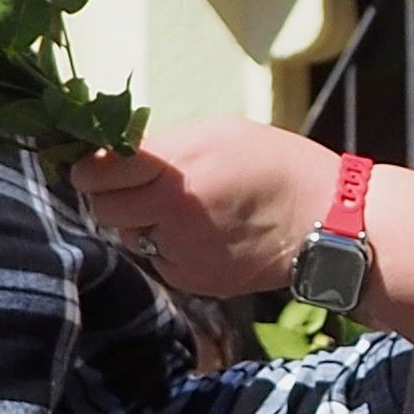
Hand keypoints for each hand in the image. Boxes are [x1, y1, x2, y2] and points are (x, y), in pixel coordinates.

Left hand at [76, 122, 345, 301]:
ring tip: (182, 209)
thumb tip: (117, 155)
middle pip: (102, 209)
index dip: (88, 168)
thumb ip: (165, 146)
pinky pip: (159, 260)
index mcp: (177, 167)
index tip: (92, 165)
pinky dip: (168, 247)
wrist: (325, 222)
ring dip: (140, 223)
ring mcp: (180, 252)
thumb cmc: (275, 164)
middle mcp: (171, 213)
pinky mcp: (193, 280)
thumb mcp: (219, 133)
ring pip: (129, 237)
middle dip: (110, 196)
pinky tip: (203, 233)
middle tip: (136, 186)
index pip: (97, 171)